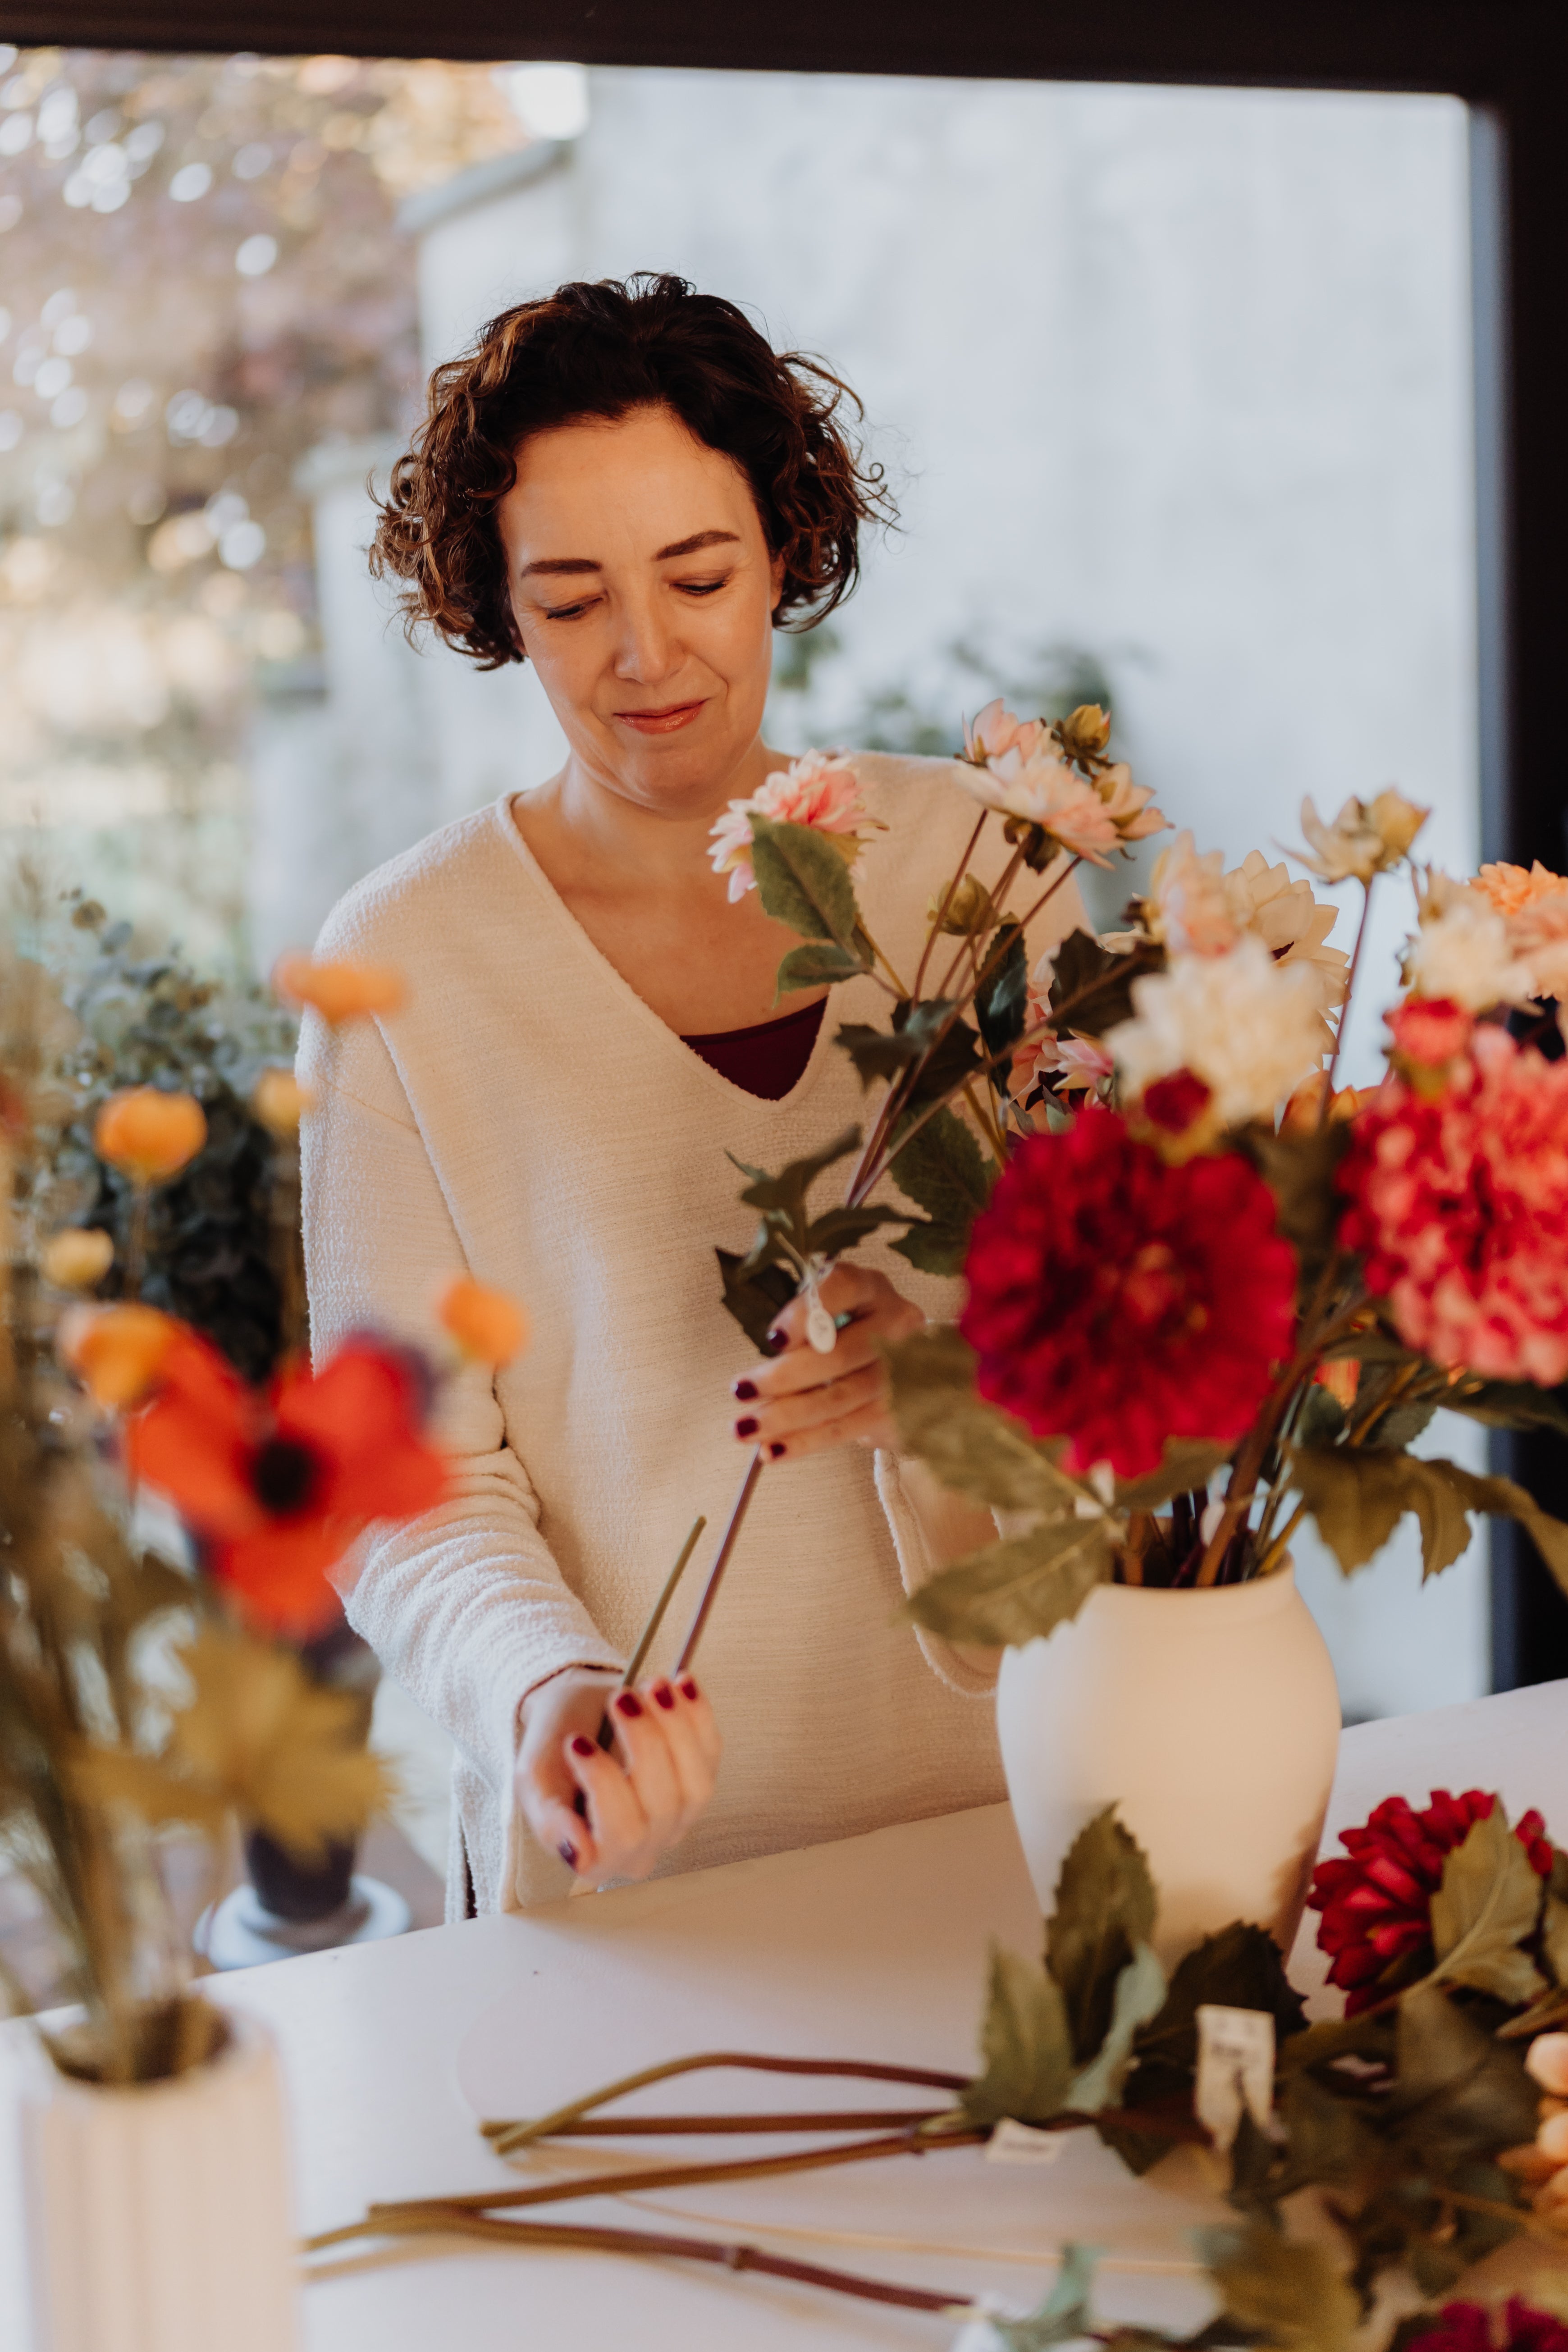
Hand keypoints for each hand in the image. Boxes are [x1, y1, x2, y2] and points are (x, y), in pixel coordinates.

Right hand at [514, 1665, 720, 1887]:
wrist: (575, 1716)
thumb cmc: (553, 1750)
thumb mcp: (534, 1781)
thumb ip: (550, 1820)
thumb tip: (578, 1854)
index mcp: (600, 1857)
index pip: (619, 1836)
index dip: (605, 1786)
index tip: (577, 1743)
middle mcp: (645, 1846)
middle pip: (662, 1805)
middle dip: (643, 1741)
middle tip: (618, 1698)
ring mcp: (678, 1816)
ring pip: (696, 1783)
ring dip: (676, 1728)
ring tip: (652, 1686)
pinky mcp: (701, 1779)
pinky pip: (712, 1751)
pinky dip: (699, 1715)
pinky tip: (681, 1683)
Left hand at [730, 1263, 924, 1462]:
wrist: (901, 1367)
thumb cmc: (847, 1334)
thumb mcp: (824, 1316)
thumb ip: (801, 1330)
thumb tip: (758, 1376)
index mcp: (870, 1289)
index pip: (843, 1288)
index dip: (806, 1314)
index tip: (773, 1339)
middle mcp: (895, 1325)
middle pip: (839, 1354)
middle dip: (784, 1377)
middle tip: (741, 1391)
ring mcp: (903, 1370)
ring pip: (841, 1397)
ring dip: (787, 1417)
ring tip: (746, 1428)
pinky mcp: (899, 1409)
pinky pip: (847, 1429)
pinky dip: (805, 1441)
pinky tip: (774, 1448)